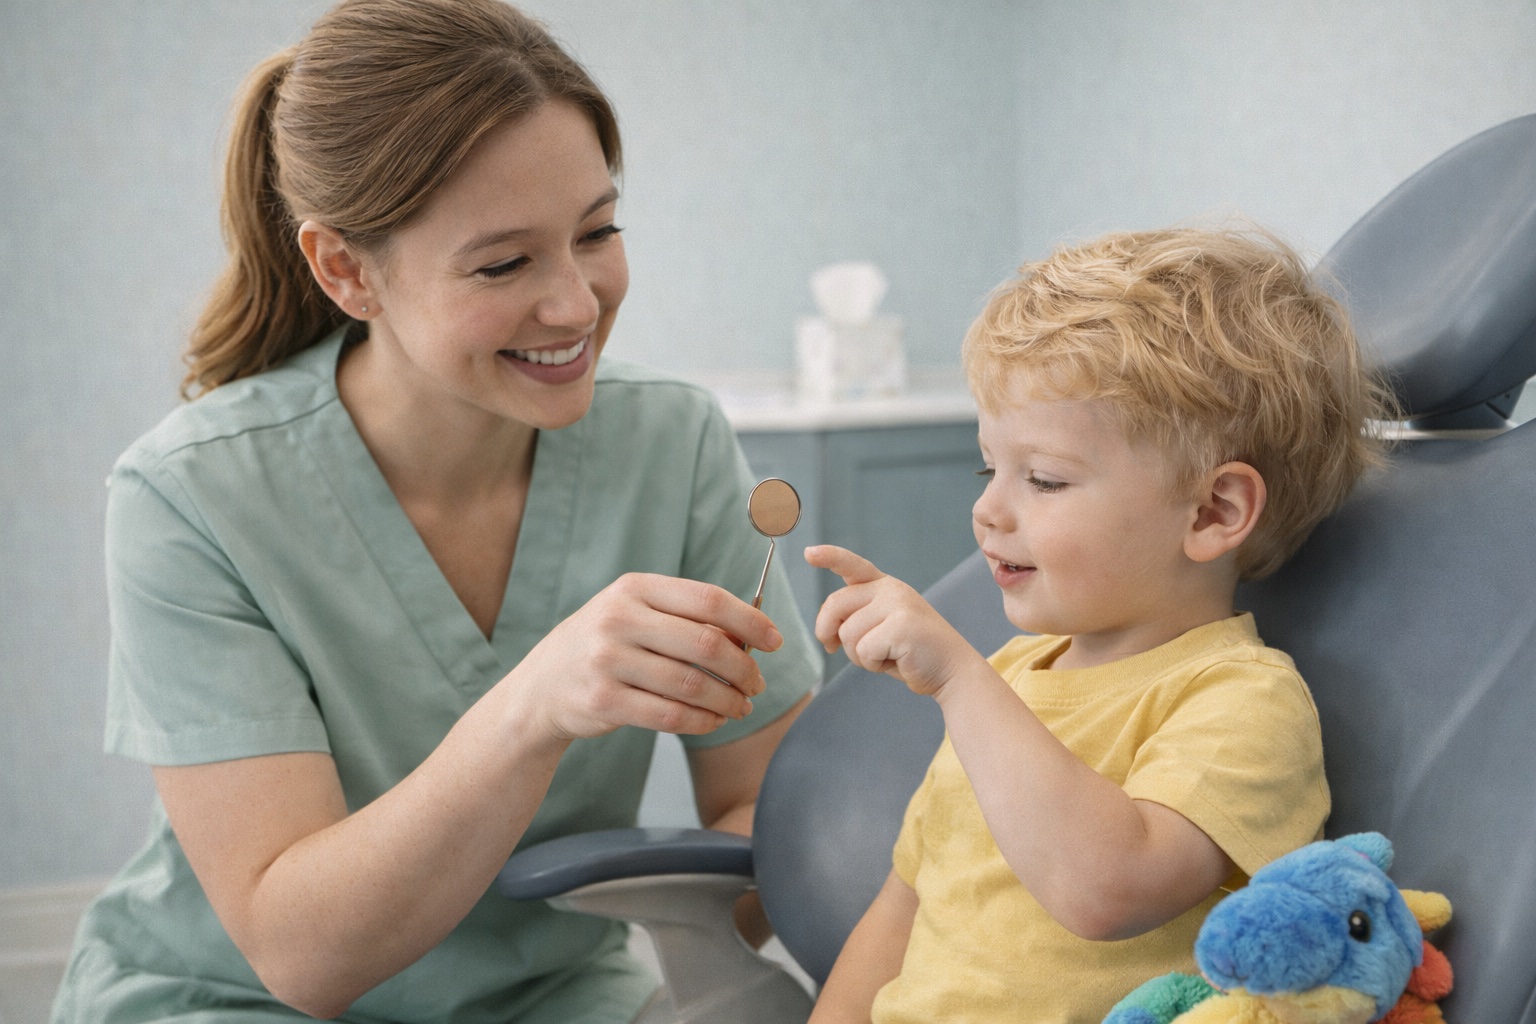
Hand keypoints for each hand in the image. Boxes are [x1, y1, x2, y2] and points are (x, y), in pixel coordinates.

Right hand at [508, 573, 783, 741]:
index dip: (749, 621)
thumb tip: (752, 636)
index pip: (708, 599)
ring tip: (741, 706)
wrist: (540, 688)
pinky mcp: (603, 701)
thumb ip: (684, 618)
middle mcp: (618, 619)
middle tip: (758, 683)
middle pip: (706, 643)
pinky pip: (671, 715)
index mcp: (634, 589)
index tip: (774, 641)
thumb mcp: (633, 614)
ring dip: (728, 700)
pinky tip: (714, 720)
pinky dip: (703, 721)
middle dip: (744, 668)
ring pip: (693, 684)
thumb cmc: (604, 646)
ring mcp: (607, 660)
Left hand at [804, 545, 984, 696]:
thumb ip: (855, 620)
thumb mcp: (880, 629)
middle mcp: (891, 589)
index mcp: (884, 586)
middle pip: (834, 605)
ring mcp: (898, 604)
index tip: (809, 552)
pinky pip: (864, 650)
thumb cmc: (909, 653)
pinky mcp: (902, 625)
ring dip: (859, 656)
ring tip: (886, 656)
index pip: (852, 565)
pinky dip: (874, 665)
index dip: (830, 557)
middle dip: (827, 632)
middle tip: (833, 648)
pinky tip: (896, 661)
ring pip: (847, 634)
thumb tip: (825, 632)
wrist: (952, 671)